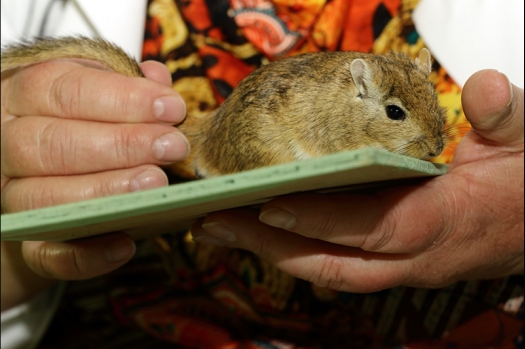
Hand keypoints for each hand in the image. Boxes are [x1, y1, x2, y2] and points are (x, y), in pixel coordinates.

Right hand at [1, 58, 187, 309]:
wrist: (51, 179)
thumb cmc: (84, 130)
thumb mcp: (102, 98)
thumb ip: (127, 87)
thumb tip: (158, 77)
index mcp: (28, 98)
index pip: (64, 90)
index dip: (122, 99)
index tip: (172, 108)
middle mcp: (10, 144)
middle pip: (50, 142)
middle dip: (120, 144)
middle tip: (173, 146)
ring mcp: (12, 196)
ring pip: (42, 197)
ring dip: (105, 190)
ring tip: (156, 184)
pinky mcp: (29, 243)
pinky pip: (46, 254)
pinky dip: (86, 254)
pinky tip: (126, 244)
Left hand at [191, 69, 523, 291]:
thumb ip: (506, 116)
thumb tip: (486, 87)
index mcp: (443, 222)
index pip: (374, 228)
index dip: (322, 221)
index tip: (268, 207)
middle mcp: (416, 257)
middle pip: (335, 265)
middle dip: (272, 250)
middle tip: (216, 224)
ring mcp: (402, 267)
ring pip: (330, 272)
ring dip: (274, 255)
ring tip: (223, 228)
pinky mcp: (392, 264)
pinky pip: (337, 265)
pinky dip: (296, 251)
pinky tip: (263, 232)